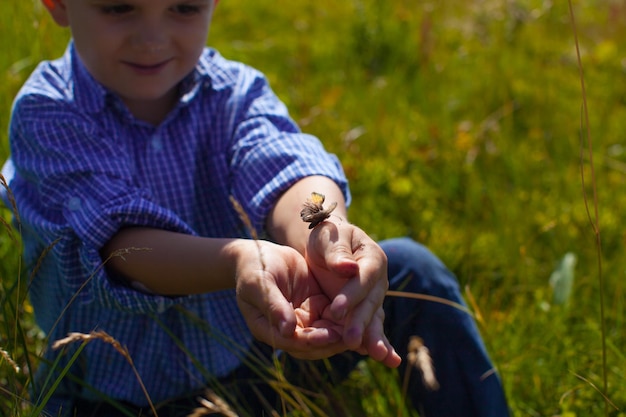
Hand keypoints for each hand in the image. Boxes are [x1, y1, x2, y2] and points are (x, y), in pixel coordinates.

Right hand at [233, 239, 349, 359]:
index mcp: (268, 329)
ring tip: (360, 331)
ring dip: (341, 334)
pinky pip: (332, 318)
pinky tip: (360, 316)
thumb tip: (287, 331)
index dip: (311, 340)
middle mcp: (287, 330)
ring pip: (325, 334)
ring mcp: (302, 320)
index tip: (328, 335)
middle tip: (351, 337)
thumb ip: (274, 306)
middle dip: (332, 342)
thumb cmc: (255, 267)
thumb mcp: (261, 284)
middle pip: (312, 344)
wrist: (262, 253)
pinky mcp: (315, 307)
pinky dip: (345, 320)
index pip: (292, 342)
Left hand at [305, 220, 401, 367]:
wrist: (329, 246)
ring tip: (379, 356)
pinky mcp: (366, 312)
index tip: (335, 310)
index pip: (363, 278)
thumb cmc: (328, 237)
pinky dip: (376, 343)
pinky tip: (384, 359)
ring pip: (374, 319)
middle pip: (370, 303)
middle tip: (350, 340)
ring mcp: (374, 297)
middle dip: (360, 322)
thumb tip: (348, 268)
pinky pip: (372, 328)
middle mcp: (378, 280)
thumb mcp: (328, 237)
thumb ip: (337, 252)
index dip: (351, 295)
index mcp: (372, 257)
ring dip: (374, 338)